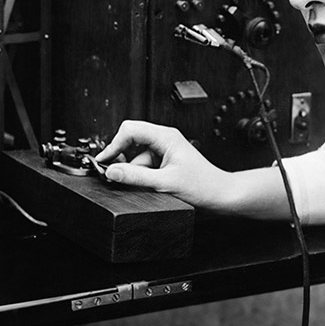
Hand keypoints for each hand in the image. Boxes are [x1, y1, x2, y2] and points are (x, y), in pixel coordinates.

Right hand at [94, 120, 233, 210]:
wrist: (219, 195)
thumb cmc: (202, 185)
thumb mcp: (164, 182)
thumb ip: (135, 176)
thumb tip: (111, 171)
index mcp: (165, 136)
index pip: (130, 130)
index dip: (114, 145)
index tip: (105, 160)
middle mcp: (164, 139)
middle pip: (131, 141)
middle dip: (124, 159)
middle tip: (118, 175)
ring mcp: (164, 150)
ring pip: (137, 156)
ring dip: (135, 171)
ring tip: (147, 185)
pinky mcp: (165, 161)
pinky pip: (144, 164)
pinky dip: (142, 175)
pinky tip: (150, 185)